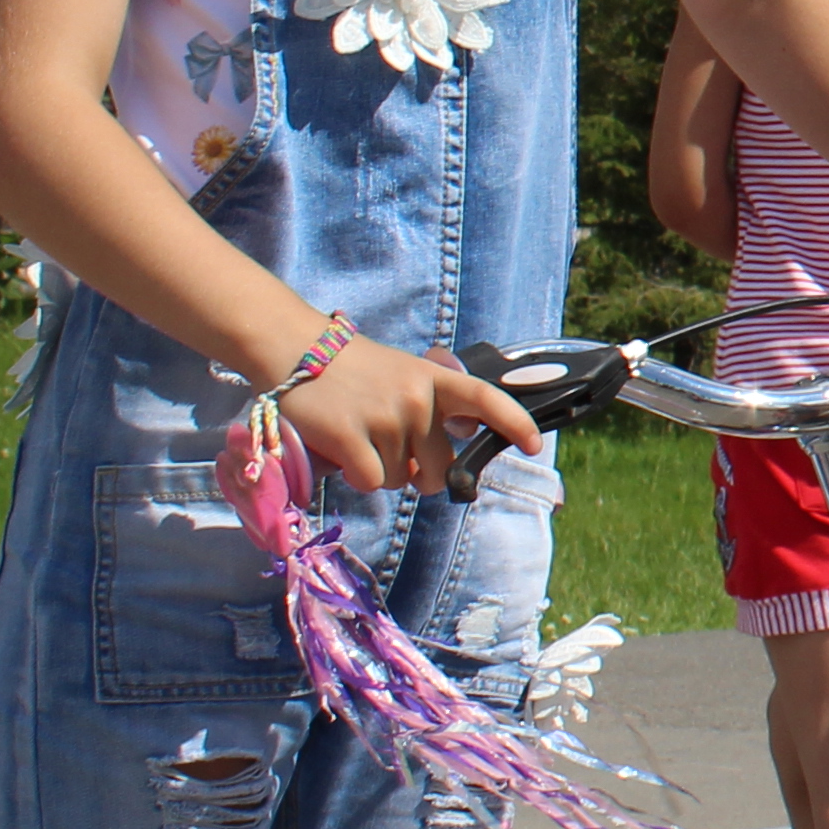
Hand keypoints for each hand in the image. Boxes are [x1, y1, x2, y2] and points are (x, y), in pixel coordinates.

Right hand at [287, 334, 542, 497]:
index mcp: (434, 379)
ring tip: (360, 436)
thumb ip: (432, 410)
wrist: (293, 348)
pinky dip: (358, 476)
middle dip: (420, 474)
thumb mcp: (403, 375)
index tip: (535, 446)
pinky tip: (344, 451)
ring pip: (399, 478)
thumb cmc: (353, 369)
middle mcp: (416, 398)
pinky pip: (371, 481)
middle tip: (393, 452)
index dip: (514, 424)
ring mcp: (384, 416)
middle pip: (439, 468)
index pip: (485, 399)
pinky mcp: (349, 436)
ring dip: (381, 470)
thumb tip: (446, 460)